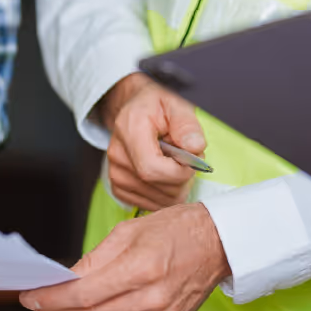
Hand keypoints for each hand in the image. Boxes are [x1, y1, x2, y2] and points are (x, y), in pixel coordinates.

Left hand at [18, 201, 229, 310]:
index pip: (83, 294)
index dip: (51, 298)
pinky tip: (93, 310)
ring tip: (61, 305)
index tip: (30, 296)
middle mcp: (153, 299)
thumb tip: (64, 279)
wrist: (220, 244)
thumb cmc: (177, 229)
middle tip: (39, 302)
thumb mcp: (129, 231)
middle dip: (58, 310)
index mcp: (142, 269)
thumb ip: (94, 260)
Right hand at [98, 72, 206, 211]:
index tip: (192, 161)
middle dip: (183, 178)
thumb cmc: (157, 107)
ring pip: (157, 200)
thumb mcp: (176, 105)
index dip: (179, 172)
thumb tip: (195, 147)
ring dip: (175, 187)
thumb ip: (187, 125)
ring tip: (175, 164)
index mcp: (130, 130)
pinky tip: (165, 175)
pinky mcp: (118, 187)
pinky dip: (165, 195)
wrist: (134, 109)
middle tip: (187, 158)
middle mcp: (117, 155)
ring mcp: (115, 174)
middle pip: (157, 187)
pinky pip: (150, 204)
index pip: (152, 169)